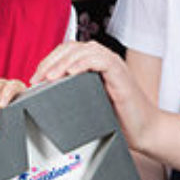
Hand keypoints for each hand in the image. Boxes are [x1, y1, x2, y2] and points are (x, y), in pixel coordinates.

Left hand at [32, 41, 159, 151]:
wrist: (145, 131)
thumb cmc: (119, 120)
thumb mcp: (88, 104)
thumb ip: (72, 93)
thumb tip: (44, 96)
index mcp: (94, 64)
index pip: (66, 52)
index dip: (48, 61)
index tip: (34, 79)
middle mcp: (103, 59)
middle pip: (71, 48)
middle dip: (50, 61)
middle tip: (36, 79)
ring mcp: (113, 64)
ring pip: (82, 50)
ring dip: (62, 62)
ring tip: (49, 77)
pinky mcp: (120, 72)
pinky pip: (99, 60)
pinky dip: (82, 63)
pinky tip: (70, 73)